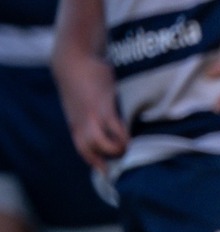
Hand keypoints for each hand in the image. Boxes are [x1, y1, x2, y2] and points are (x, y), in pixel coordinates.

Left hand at [53, 50, 126, 168]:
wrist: (73, 59)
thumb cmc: (80, 77)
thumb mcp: (81, 99)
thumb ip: (90, 110)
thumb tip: (104, 117)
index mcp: (76, 124)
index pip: (83, 150)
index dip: (95, 162)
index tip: (107, 172)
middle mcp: (82, 123)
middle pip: (90, 151)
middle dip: (107, 159)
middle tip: (123, 159)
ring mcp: (92, 116)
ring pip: (102, 144)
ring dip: (118, 149)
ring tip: (130, 146)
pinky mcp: (104, 106)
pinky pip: (116, 128)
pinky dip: (125, 135)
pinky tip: (134, 136)